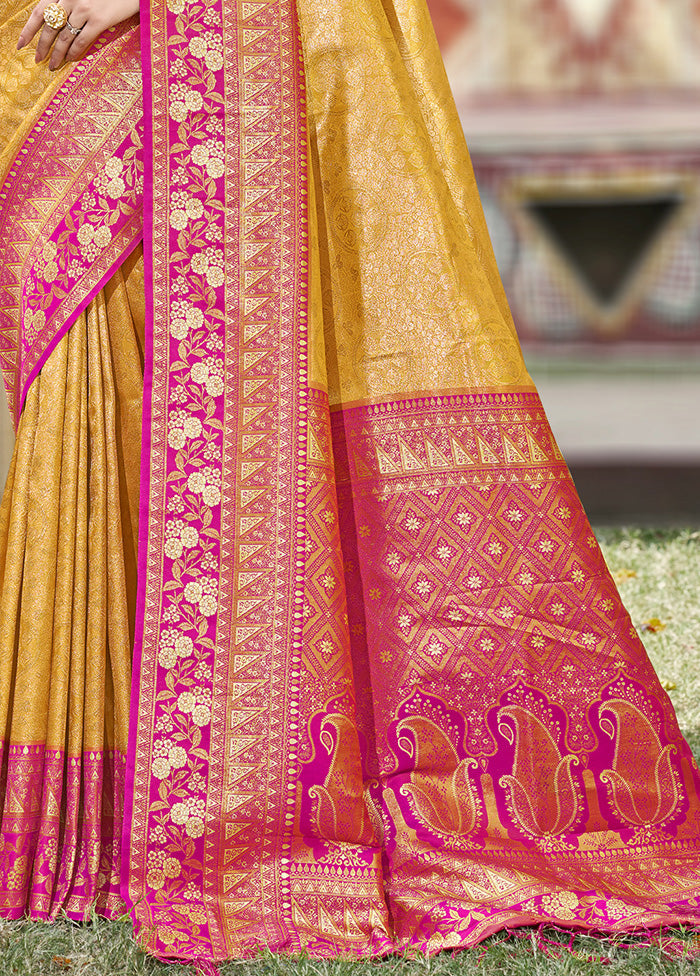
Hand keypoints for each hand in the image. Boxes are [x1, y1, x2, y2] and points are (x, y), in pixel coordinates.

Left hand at [17, 0, 138, 69]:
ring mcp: (84, 9)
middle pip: (50, 27)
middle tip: (38, 59)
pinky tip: (70, 60)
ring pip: (64, 36)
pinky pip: (82, 41)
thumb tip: (55, 23)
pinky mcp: (99, 20)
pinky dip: (74, 52)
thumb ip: (66, 3)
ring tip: (53, 65)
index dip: (28, 30)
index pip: (39, 11)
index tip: (21, 44)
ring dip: (57, 54)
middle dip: (42, 46)